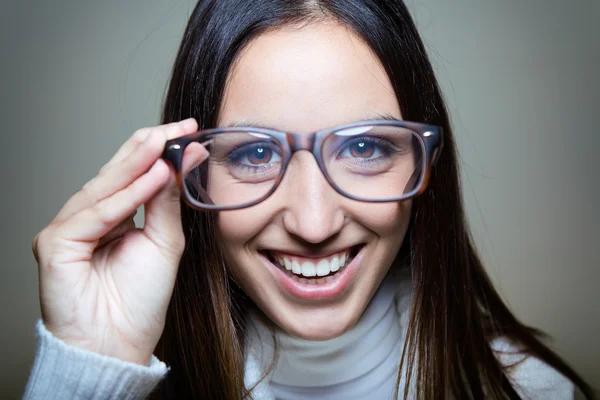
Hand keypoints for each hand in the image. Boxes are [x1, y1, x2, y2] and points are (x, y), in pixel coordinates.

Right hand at [32, 118, 206, 364]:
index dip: (158, 149)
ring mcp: (70, 228)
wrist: (119, 342)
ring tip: (167, 142)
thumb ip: (167, 201)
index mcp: (113, 215)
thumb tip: (182, 159)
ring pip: (105, 187)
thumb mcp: (164, 241)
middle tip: (179, 127)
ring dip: (138, 163)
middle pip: (117, 172)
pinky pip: (95, 214)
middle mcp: (89, 217)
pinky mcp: (56, 244)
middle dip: (149, 147)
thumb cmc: (140, 299)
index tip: (189, 131)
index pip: (134, 172)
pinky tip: (153, 178)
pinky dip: (126, 196)